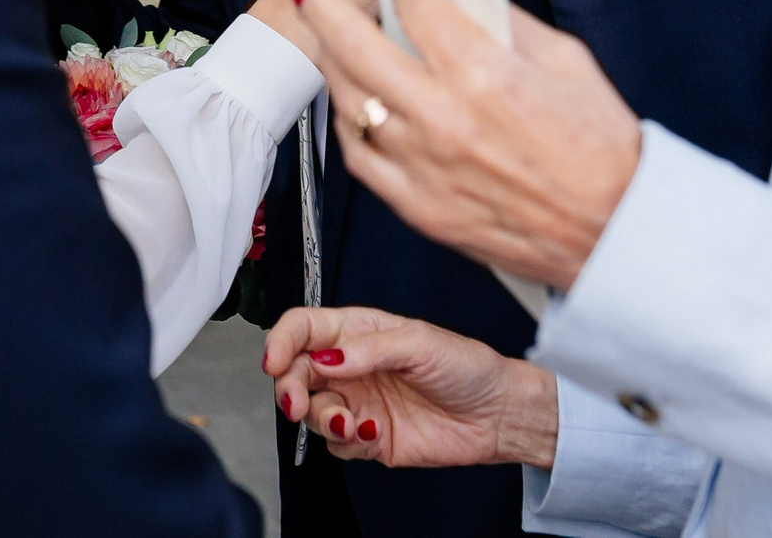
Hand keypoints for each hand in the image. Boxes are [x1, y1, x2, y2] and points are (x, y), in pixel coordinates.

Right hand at [265, 306, 558, 468]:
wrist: (498, 415)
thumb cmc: (467, 366)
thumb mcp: (420, 343)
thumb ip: (369, 349)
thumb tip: (326, 357)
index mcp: (359, 331)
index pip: (304, 327)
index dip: (281, 341)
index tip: (274, 361)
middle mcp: (351, 366)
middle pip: (296, 372)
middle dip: (288, 387)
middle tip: (296, 402)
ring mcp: (358, 402)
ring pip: (310, 411)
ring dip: (321, 419)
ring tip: (350, 423)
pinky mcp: (368, 438)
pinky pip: (337, 445)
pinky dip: (347, 442)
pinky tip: (375, 434)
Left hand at [297, 0, 641, 292]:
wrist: (615, 236)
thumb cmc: (604, 156)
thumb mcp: (569, 63)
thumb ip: (509, 25)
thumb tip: (467, 0)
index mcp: (486, 76)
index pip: (416, 9)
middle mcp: (445, 120)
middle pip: (357, 47)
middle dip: (326, 8)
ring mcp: (425, 168)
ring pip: (349, 101)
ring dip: (332, 64)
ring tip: (329, 44)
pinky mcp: (420, 209)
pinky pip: (360, 159)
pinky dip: (349, 125)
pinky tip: (353, 106)